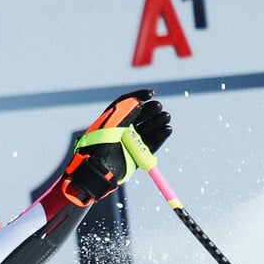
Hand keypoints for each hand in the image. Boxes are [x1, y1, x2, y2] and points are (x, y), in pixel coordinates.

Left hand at [62, 90, 171, 205]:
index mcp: (111, 121)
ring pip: (147, 129)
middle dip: (150, 110)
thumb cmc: (97, 147)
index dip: (138, 97)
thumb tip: (137, 102)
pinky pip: (150, 144)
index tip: (150, 94)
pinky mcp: (136, 155)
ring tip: (166, 117)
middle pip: (139, 116)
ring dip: (157, 122)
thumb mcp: (109, 126)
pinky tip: (167, 129)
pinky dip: (160, 136)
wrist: (96, 170)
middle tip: (159, 107)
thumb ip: (122, 114)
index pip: (126, 104)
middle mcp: (121, 130)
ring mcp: (130, 142)